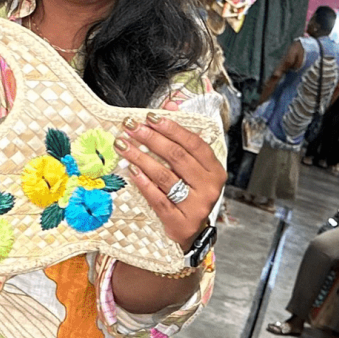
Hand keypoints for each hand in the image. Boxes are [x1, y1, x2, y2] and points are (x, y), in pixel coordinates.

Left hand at [114, 114, 225, 251]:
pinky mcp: (180, 222)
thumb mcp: (192, 165)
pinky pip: (158, 199)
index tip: (151, 117)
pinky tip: (132, 171)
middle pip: (177, 157)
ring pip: (165, 176)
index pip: (194, 143)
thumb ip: (181, 134)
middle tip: (131, 127)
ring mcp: (196, 206)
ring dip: (141, 158)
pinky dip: (144, 183)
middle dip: (151, 139)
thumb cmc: (191, 193)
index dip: (172, 127)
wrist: (193, 232)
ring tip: (124, 146)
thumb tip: (170, 104)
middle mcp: (209, 187)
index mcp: (215, 170)